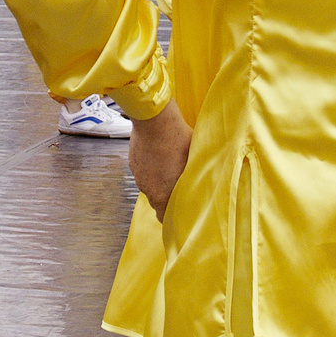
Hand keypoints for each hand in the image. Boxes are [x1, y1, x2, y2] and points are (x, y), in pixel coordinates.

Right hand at [128, 101, 193, 216]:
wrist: (154, 119)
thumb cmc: (177, 140)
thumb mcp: (193, 161)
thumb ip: (194, 179)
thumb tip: (202, 186)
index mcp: (161, 193)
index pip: (163, 217)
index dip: (172, 217)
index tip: (180, 211)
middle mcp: (147, 188)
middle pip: (157, 201)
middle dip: (167, 197)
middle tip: (180, 186)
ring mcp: (138, 174)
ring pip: (150, 185)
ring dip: (159, 181)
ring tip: (171, 167)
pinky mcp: (133, 161)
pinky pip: (143, 171)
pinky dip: (151, 168)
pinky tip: (161, 156)